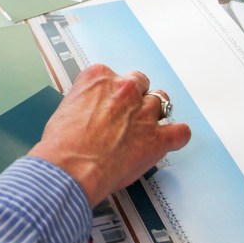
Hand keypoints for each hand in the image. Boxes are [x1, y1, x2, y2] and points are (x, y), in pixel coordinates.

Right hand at [29, 64, 190, 205]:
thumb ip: (84, 102)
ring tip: (146, 125)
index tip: (108, 102)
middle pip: (140, 82)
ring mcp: (144, 113)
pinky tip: (170, 139)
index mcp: (99, 78)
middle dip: (135, 96)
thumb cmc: (63, 144)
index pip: (113, 75)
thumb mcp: (66, 108)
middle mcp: (124, 90)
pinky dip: (177, 135)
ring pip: (161, 101)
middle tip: (126, 113)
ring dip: (155, 112)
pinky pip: (180, 132)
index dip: (111, 92)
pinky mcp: (157, 138)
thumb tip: (88, 110)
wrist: (70, 167)